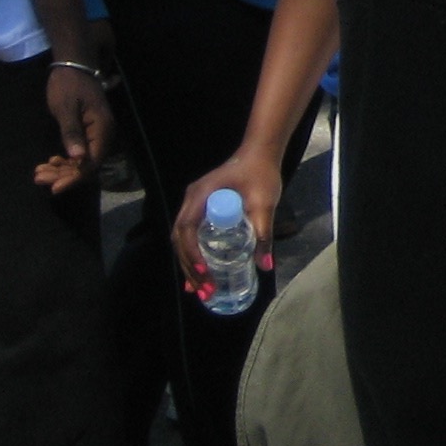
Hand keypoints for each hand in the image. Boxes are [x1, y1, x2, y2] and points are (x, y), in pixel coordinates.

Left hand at [39, 60, 112, 192]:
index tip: (54, 188)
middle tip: (39, 179)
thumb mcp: (66, 108)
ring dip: (61, 169)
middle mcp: (102, 133)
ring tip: (39, 174)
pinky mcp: (88, 131)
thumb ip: (72, 133)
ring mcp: (95, 133)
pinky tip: (49, 162)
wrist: (73, 65)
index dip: (74, 177)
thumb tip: (78, 158)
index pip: (91, 161)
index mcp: (101, 128)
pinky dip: (64, 160)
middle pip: (86, 164)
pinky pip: (79, 152)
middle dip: (63, 175)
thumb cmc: (68, 85)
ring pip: (81, 160)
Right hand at [174, 151, 281, 296]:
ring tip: (202, 291)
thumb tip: (265, 266)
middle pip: (181, 239)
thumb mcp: (265, 203)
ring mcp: (194, 206)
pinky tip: (199, 276)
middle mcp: (191, 201)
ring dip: (190, 266)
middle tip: (205, 291)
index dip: (192, 253)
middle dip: (190, 267)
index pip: (187, 229)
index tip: (205, 271)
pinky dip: (193, 256)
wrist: (260, 154)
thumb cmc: (261, 173)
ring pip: (183, 241)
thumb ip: (263, 233)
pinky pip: (191, 237)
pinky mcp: (201, 210)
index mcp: (201, 195)